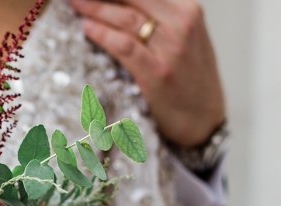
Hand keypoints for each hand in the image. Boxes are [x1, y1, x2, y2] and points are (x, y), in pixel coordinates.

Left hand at [71, 0, 225, 146]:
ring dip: (96, 9)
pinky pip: (125, 46)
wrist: (204, 119)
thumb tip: (123, 7)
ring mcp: (171, 48)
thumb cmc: (190, 78)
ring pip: (126, 19)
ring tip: (76, 4)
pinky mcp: (158, 72)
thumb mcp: (186, 38)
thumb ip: (161, 18)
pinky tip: (87, 28)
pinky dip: (104, 34)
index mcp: (188, 11)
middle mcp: (182, 24)